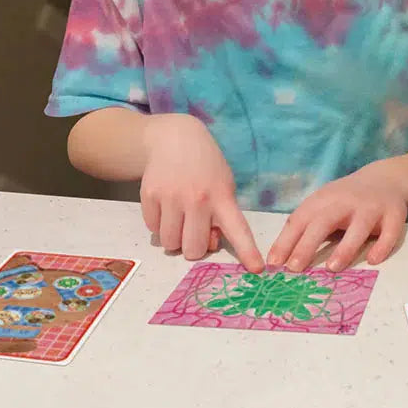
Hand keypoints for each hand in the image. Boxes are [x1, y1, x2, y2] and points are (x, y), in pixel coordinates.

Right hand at [140, 113, 262, 271]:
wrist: (175, 138)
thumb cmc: (206, 167)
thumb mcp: (223, 184)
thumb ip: (220, 215)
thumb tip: (208, 243)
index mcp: (222, 196)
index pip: (238, 229)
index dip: (247, 252)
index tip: (257, 269)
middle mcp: (197, 199)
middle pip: (194, 250)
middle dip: (194, 246)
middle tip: (194, 229)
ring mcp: (171, 198)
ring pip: (170, 244)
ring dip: (175, 238)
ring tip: (180, 216)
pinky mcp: (149, 196)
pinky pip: (153, 230)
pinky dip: (159, 225)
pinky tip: (166, 205)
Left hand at [267, 160, 407, 272]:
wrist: (386, 179)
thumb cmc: (347, 199)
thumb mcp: (323, 204)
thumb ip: (304, 226)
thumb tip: (278, 259)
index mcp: (324, 199)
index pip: (301, 219)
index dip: (286, 240)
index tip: (274, 263)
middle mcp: (347, 201)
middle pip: (325, 221)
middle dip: (308, 244)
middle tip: (294, 268)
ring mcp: (372, 207)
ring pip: (358, 227)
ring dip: (345, 247)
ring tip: (332, 268)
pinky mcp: (394, 214)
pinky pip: (390, 231)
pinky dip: (383, 245)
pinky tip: (374, 260)